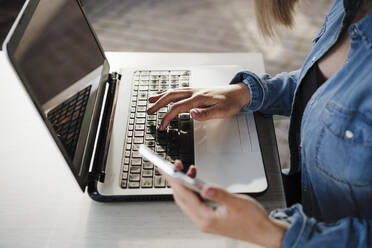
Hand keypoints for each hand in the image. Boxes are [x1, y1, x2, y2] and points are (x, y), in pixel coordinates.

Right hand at [147, 83, 249, 129]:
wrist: (238, 93)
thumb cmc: (231, 103)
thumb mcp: (221, 111)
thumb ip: (206, 114)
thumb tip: (192, 114)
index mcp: (198, 98)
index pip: (177, 108)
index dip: (167, 117)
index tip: (161, 126)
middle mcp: (194, 92)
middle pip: (171, 96)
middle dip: (158, 104)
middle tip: (149, 112)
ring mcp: (195, 90)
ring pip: (173, 91)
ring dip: (161, 96)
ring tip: (151, 100)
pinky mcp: (196, 90)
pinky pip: (179, 90)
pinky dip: (169, 92)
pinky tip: (166, 95)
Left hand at [162, 161, 288, 247]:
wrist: (263, 232)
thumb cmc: (253, 220)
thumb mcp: (237, 203)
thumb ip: (219, 194)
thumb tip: (204, 187)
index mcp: (206, 218)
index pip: (184, 195)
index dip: (174, 180)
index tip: (166, 169)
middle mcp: (202, 221)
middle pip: (181, 198)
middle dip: (176, 181)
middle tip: (175, 165)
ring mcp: (205, 221)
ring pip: (187, 201)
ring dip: (184, 185)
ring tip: (186, 170)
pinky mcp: (209, 219)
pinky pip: (194, 203)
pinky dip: (192, 191)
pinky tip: (196, 182)